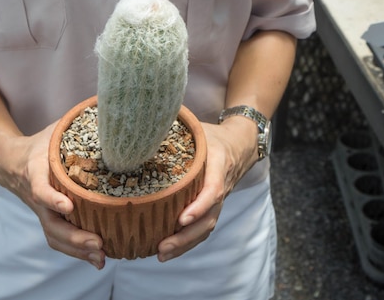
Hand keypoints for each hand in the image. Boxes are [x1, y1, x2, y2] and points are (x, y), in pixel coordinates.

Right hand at [0, 122, 105, 268]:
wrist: (8, 160)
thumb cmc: (38, 143)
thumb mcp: (54, 129)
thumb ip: (77, 121)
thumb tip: (109, 107)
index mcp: (35, 171)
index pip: (40, 188)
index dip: (52, 198)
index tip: (69, 205)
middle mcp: (36, 196)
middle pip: (50, 223)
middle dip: (74, 236)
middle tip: (98, 243)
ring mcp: (41, 210)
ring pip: (54, 236)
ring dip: (77, 250)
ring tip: (101, 258)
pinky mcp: (47, 218)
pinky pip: (58, 239)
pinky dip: (76, 251)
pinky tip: (97, 257)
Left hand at [156, 119, 257, 261]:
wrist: (240, 144)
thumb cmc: (212, 135)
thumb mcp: (198, 128)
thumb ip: (176, 129)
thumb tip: (143, 130)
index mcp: (218, 163)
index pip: (213, 189)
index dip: (199, 206)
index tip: (181, 219)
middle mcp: (221, 186)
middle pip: (209, 217)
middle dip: (186, 236)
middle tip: (162, 246)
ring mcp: (218, 200)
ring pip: (206, 227)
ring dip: (185, 244)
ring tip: (161, 254)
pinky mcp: (212, 207)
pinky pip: (202, 228)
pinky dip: (187, 242)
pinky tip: (167, 249)